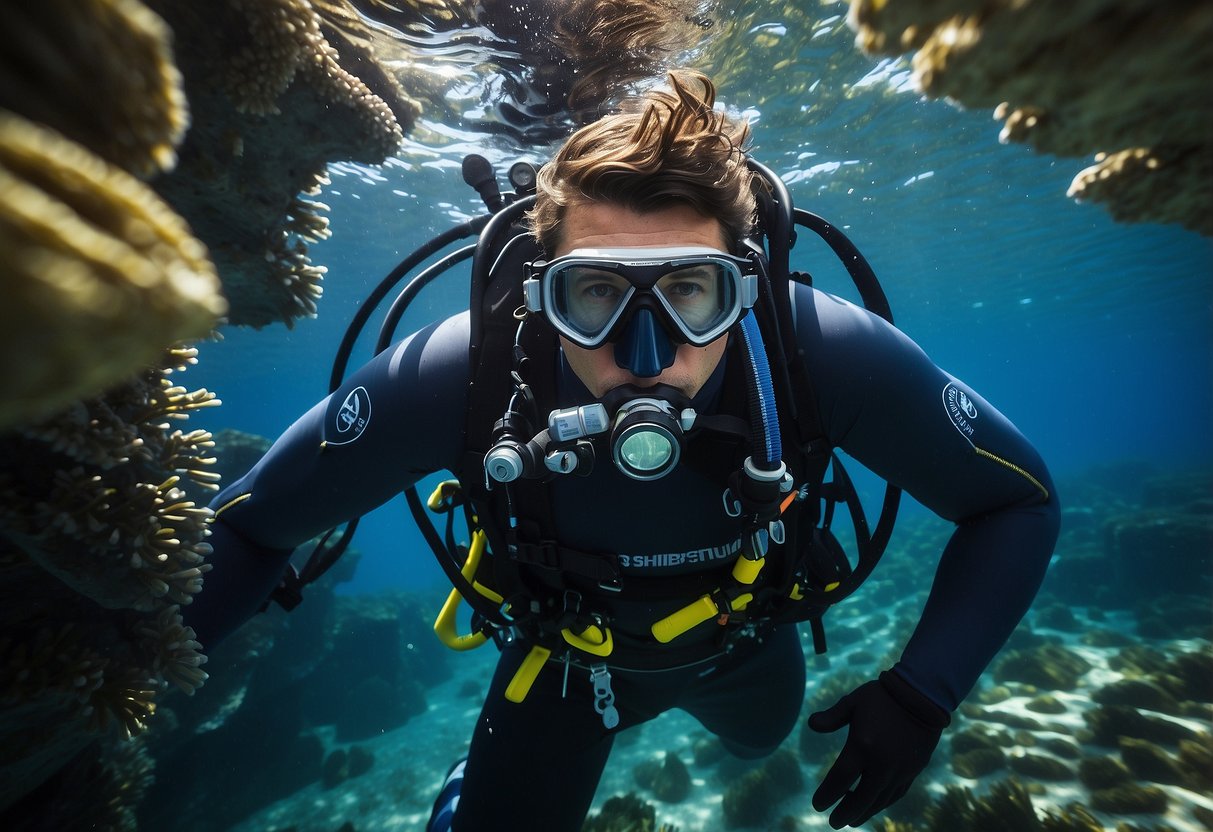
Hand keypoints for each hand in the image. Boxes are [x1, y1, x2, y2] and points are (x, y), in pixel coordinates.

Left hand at [807, 670, 949, 828]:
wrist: (922, 695)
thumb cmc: (882, 696)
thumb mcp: (853, 701)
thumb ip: (832, 716)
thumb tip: (811, 724)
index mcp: (862, 746)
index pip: (840, 780)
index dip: (827, 795)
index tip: (817, 804)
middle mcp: (882, 764)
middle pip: (861, 799)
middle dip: (845, 813)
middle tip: (833, 822)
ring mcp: (900, 770)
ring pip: (879, 800)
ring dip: (864, 812)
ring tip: (851, 819)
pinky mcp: (913, 770)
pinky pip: (895, 794)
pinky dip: (882, 803)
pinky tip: (873, 804)